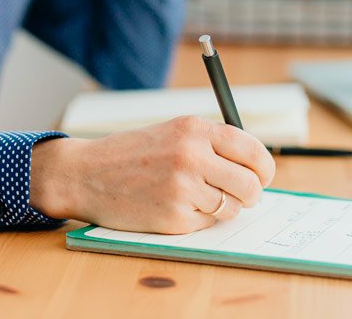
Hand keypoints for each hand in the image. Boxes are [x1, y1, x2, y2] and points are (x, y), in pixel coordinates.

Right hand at [29, 116, 275, 233]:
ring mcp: (182, 188)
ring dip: (224, 207)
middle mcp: (192, 155)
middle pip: (250, 184)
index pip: (252, 150)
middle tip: (242, 195)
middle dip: (251, 193)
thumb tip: (255, 166)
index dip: (265, 168)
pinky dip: (200, 219)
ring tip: (199, 197)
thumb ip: (212, 143)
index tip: (264, 176)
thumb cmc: (134, 152)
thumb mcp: (174, 131)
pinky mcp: (173, 217)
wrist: (86, 173)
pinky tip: (177, 206)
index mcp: (195, 129)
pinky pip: (207, 223)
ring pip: (232, 207)